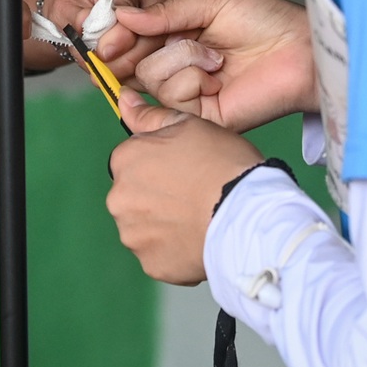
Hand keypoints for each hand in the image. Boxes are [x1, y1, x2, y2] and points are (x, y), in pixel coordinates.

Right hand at [99, 0, 316, 131]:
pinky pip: (172, 95)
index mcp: (179, 33)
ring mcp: (188, 90)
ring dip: (183, 56)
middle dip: (137, 44)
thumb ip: (165, 11)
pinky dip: (194, 79)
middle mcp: (179, 62)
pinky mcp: (199, 115)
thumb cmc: (267, 21)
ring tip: (216, 56)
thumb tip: (124, 15)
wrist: (301, 52)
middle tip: (142, 37)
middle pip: (132, 59)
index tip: (108, 29)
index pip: (135, 36)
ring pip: (149, 75)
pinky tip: (219, 76)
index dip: (119, 32)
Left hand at [107, 92, 263, 284]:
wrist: (247, 216)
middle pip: (135, 195)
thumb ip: (152, 117)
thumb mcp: (191, 125)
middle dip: (158, 195)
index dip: (161, 162)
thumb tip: (124, 101)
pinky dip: (175, 250)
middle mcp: (119, 198)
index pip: (134, 159)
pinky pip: (159, 255)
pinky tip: (199, 239)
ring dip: (165, 224)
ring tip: (200, 218)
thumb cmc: (223, 164)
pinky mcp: (151, 265)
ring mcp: (133, 235)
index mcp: (125, 160)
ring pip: (145, 227)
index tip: (186, 168)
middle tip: (195, 195)